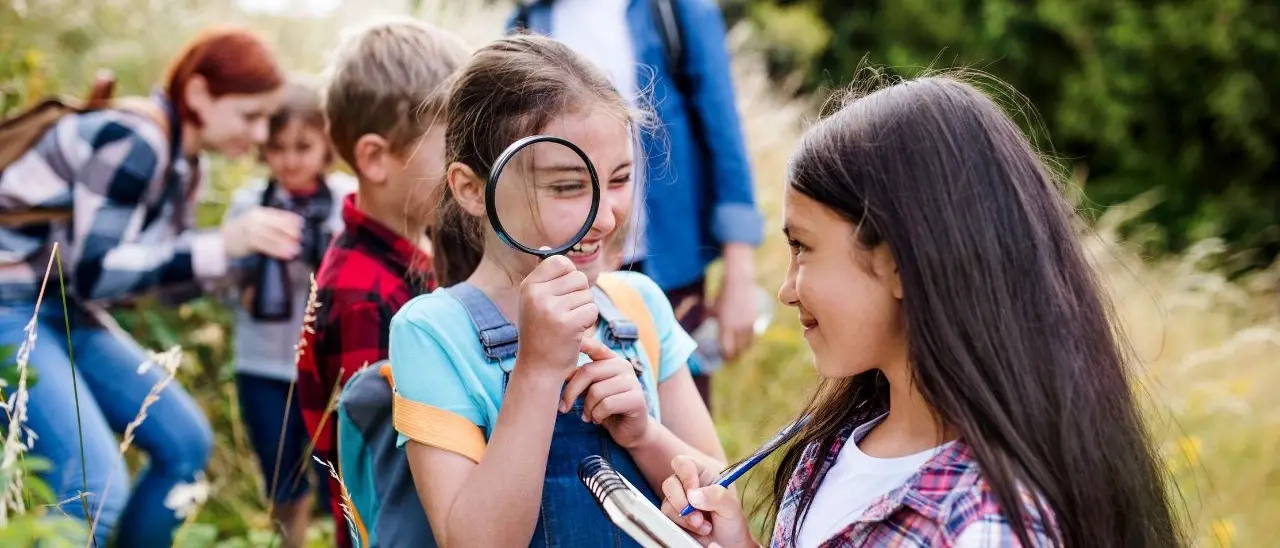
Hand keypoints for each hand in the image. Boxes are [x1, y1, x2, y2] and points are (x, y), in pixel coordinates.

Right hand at [223, 207, 302, 259]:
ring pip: (272, 236)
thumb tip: (292, 229)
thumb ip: (270, 224)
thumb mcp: (255, 222)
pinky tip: (286, 254)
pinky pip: (266, 246)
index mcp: (259, 212)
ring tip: (296, 249)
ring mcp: (251, 229)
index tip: (301, 224)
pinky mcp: (248, 241)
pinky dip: (278, 250)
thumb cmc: (242, 232)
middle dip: (290, 231)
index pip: (278, 214)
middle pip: (277, 224)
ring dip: (285, 243)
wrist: (221, 240)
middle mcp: (255, 218)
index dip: (291, 219)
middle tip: (300, 237)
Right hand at [514, 255, 596, 379]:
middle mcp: (537, 294)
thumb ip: (544, 276)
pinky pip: (591, 310)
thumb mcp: (535, 302)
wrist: (538, 369)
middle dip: (580, 296)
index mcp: (528, 285)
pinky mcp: (567, 323)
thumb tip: (547, 247)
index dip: (569, 277)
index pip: (560, 261)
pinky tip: (575, 334)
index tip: (562, 295)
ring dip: (584, 311)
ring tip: (568, 325)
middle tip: (566, 315)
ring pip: (587, 295)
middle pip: (579, 278)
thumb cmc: (540, 333)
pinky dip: (589, 323)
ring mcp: (551, 309)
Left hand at [561, 338, 651, 447]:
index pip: (596, 347)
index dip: (584, 343)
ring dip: (587, 408)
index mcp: (612, 360)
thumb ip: (581, 378)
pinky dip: (597, 416)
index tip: (569, 341)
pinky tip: (598, 419)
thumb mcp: (592, 389)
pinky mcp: (636, 399)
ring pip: (596, 392)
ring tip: (588, 415)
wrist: (630, 430)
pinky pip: (606, 405)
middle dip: (571, 392)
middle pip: (588, 372)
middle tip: (564, 408)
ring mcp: (632, 382)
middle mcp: (624, 366)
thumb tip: (560, 372)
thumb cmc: (606, 408)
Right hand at [660, 456, 755, 547]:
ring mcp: (678, 500)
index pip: (683, 464)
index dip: (686, 477)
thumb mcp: (731, 507)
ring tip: (705, 527)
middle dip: (682, 502)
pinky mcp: (673, 516)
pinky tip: (698, 530)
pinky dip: (682, 526)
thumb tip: (693, 496)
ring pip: (667, 503)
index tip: (693, 495)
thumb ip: (716, 496)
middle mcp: (687, 485)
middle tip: (698, 518)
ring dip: (685, 518)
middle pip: (670, 483)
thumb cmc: (732, 520)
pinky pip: (667, 518)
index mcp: (702, 473)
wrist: (728, 543)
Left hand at [714, 244, 757, 360]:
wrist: (738, 282)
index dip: (726, 357)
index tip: (723, 359)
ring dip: (743, 352)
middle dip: (734, 358)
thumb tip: (701, 325)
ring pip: (748, 346)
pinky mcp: (755, 320)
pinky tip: (747, 346)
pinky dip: (750, 343)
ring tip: (739, 355)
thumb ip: (706, 318)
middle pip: (738, 351)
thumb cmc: (721, 295)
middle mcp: (737, 328)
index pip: (727, 349)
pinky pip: (754, 337)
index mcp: (725, 327)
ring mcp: (748, 325)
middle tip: (731, 361)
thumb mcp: (710, 308)